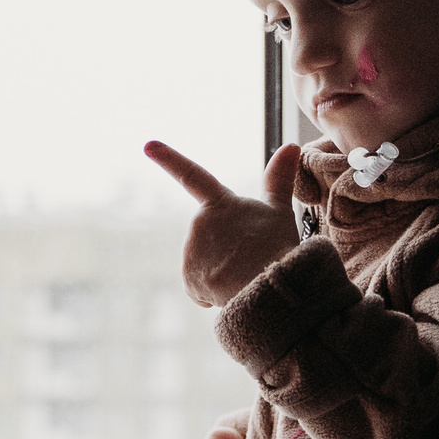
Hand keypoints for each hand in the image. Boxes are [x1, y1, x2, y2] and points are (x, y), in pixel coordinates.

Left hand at [145, 139, 304, 307]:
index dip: (169, 158)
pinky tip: (232, 290)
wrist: (274, 287)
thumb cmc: (278, 247)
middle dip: (226, 250)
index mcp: (219, 202)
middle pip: (210, 238)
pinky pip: (199, 287)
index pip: (192, 175)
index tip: (148, 145)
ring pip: (205, 264)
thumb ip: (279, 179)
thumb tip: (291, 145)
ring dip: (221, 272)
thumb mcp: (280, 211)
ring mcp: (191, 251)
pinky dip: (213, 292)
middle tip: (250, 257)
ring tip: (244, 274)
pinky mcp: (188, 278)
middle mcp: (198, 223)